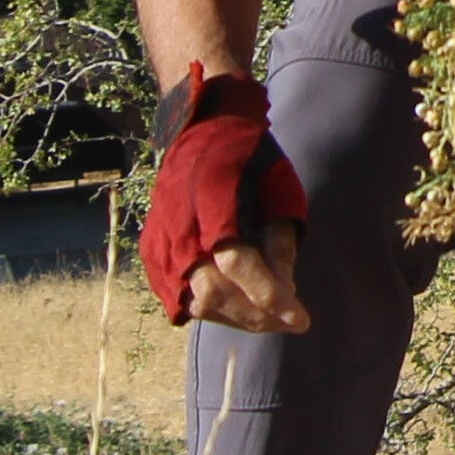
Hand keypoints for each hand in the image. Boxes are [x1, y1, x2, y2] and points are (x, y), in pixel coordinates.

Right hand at [141, 72, 311, 332]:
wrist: (199, 132)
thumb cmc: (248, 159)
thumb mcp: (279, 189)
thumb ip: (279, 240)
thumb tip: (284, 291)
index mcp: (212, 204)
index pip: (240, 265)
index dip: (270, 297)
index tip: (302, 321)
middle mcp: (180, 227)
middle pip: (215, 292)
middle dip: (257, 315)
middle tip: (289, 321)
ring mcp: (161, 242)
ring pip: (197, 301)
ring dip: (238, 317)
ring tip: (269, 317)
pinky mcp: (152, 253)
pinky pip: (180, 297)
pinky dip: (213, 309)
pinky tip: (240, 309)